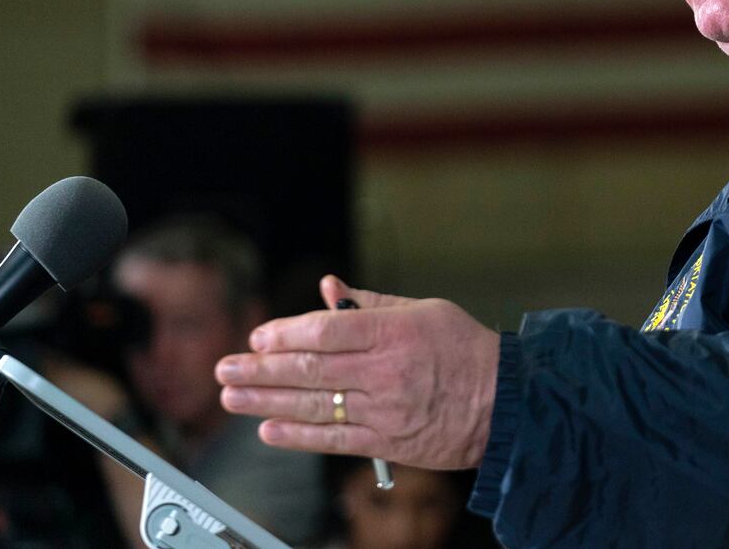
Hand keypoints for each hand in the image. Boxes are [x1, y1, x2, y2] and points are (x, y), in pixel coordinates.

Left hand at [216, 275, 499, 469]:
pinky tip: (269, 431)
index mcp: (394, 332)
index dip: (285, 334)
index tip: (258, 338)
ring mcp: (384, 408)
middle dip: (260, 370)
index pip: (326, 331)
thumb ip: (372, 302)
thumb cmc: (465, 350)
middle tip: (225, 369)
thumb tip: (330, 287)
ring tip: (232, 398)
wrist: (503, 403)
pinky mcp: (385, 440)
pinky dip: (297, 437)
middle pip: (309, 369)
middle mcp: (385, 371)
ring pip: (313, 406)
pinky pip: (332, 439)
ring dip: (266, 403)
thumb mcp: (425, 310)